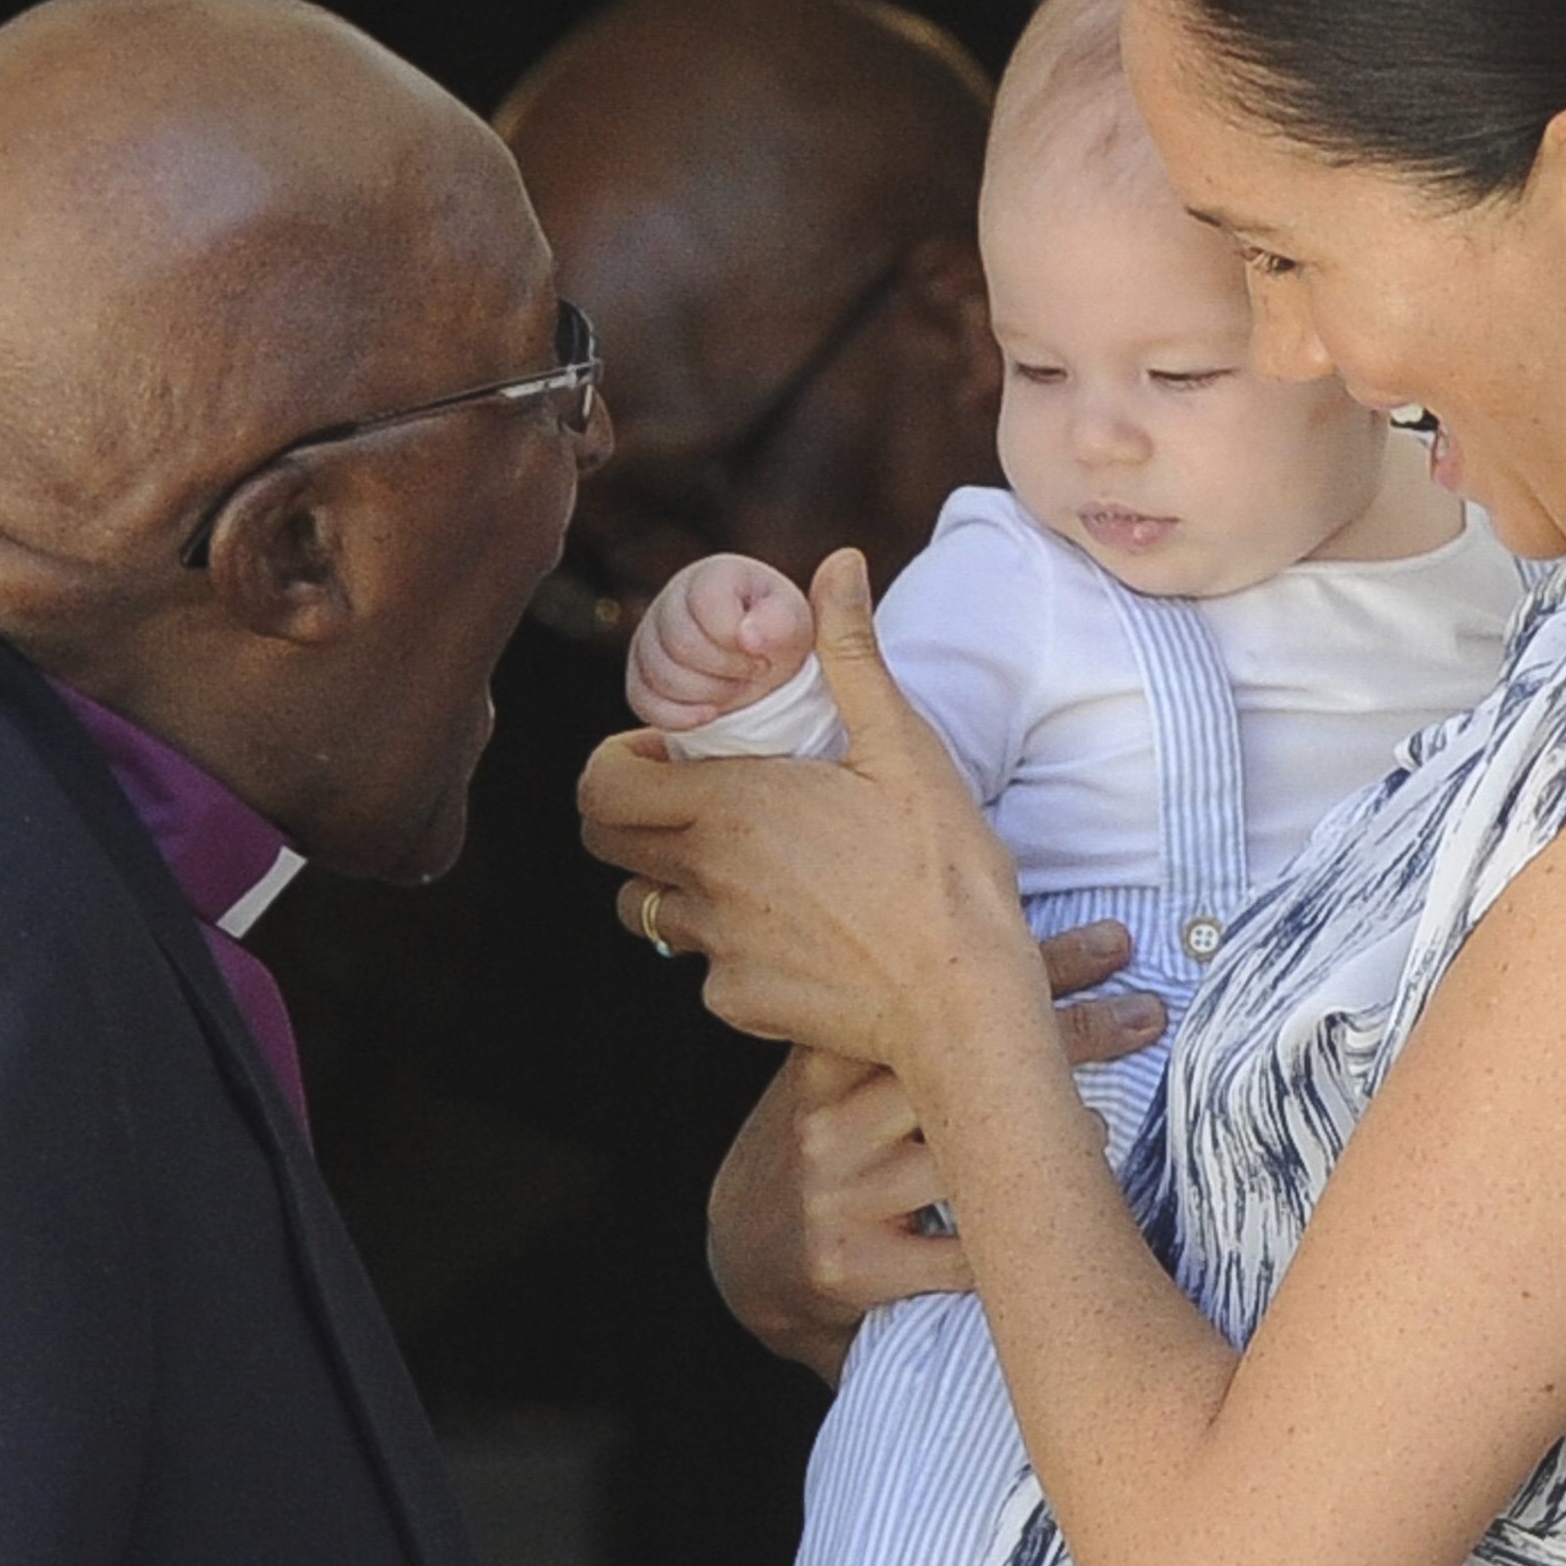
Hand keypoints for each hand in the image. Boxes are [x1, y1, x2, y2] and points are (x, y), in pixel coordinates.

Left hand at [588, 551, 1055, 1107]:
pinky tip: (803, 935)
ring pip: (652, 911)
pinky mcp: (739, 1003)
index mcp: (730, 806)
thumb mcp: (904, 747)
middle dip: (636, 818)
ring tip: (755, 870)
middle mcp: (705, 877)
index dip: (619, 764)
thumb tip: (838, 562)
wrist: (964, 999)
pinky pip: (709, 968)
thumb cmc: (942, 867)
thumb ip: (852, 655)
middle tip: (703, 804)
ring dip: (680, 884)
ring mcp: (717, 947)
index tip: (669, 756)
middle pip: (609, 846)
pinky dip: (736, 947)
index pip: (602, 785)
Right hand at [626, 551, 815, 730]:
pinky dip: (679, 716)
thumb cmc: (775, 632)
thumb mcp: (791, 622)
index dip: (735, 637)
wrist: (759, 660)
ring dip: (708, 693)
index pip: (706, 604)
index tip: (761, 650)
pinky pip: (642, 701)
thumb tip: (748, 637)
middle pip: (680, 644)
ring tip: (735, 685)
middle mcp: (671, 601)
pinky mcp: (640, 675)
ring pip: (660, 676)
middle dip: (726, 669)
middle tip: (752, 671)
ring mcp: (649, 638)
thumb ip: (779, 621)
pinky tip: (710, 713)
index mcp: (710, 577)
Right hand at [708, 921, 1166, 1378]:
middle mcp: (826, 1121)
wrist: (746, 1255)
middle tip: (1146, 1010)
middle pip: (963, 1066)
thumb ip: (899, 1019)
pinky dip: (1016, 1232)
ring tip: (1101, 1122)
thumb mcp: (841, 1071)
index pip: (936, 996)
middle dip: (1070, 1031)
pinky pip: (961, 1252)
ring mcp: (838, 1195)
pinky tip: (1061, 1208)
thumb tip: (1017, 949)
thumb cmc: (826, 1143)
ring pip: (967, 1158)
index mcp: (827, 1058)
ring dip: (1054, 1137)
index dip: (1034, 965)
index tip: (1113, 942)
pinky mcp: (853, 1266)